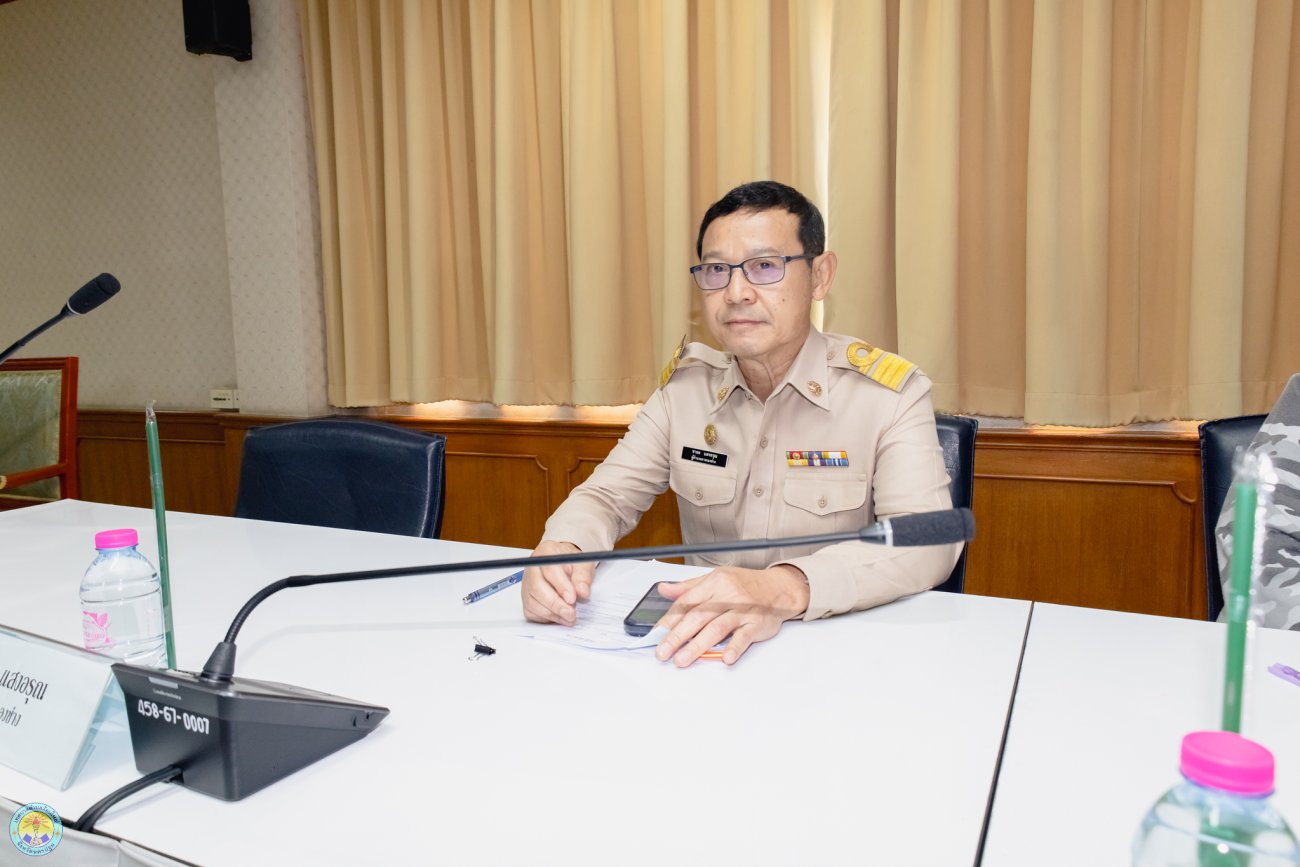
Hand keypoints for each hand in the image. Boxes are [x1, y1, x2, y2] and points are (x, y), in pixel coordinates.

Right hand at [521, 540, 596, 625]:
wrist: (564, 565)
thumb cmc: (571, 563)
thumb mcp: (583, 563)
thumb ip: (583, 576)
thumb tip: (582, 591)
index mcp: (546, 552)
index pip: (549, 570)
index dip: (561, 586)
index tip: (572, 598)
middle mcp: (532, 567)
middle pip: (537, 588)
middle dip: (555, 604)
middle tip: (571, 614)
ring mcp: (527, 583)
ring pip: (533, 602)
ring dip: (552, 614)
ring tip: (569, 617)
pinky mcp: (526, 598)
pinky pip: (531, 612)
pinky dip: (546, 618)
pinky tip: (560, 617)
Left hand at [653, 565, 809, 666]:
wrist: (779, 587)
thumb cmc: (745, 585)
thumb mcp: (716, 578)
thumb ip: (689, 587)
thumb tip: (664, 589)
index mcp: (714, 583)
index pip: (686, 603)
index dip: (669, 621)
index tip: (655, 636)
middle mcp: (727, 595)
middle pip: (697, 616)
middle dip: (677, 636)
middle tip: (662, 652)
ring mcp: (743, 610)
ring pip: (716, 628)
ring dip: (698, 645)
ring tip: (682, 660)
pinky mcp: (757, 624)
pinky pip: (744, 637)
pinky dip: (735, 647)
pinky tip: (725, 658)